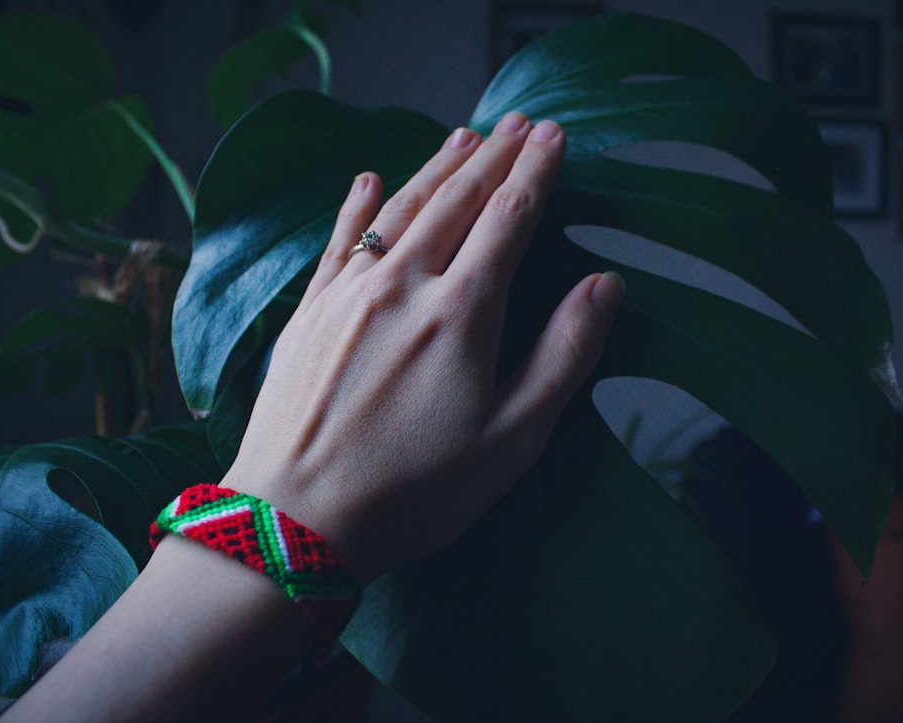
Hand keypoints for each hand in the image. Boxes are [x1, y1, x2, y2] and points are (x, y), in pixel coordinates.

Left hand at [222, 112, 622, 582]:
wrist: (298, 520)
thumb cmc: (415, 491)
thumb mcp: (513, 439)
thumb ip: (564, 355)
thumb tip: (604, 284)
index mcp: (461, 313)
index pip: (509, 219)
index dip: (535, 173)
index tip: (554, 135)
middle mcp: (404, 284)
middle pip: (457, 201)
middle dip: (494, 156)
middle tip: (519, 121)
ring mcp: (349, 294)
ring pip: (400, 208)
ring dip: (436, 166)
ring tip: (463, 134)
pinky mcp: (309, 313)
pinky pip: (339, 241)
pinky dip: (358, 204)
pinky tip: (368, 179)